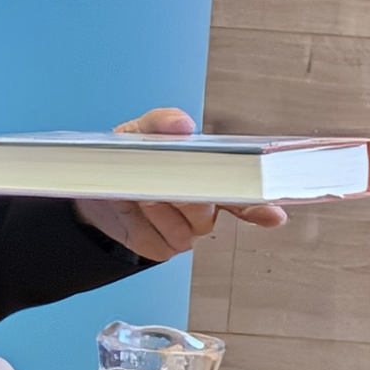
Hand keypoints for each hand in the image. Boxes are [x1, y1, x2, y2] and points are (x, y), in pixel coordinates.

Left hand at [75, 107, 287, 261]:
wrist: (96, 186)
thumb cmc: (127, 157)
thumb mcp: (138, 132)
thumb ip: (160, 124)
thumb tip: (181, 123)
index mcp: (210, 176)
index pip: (246, 196)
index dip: (260, 207)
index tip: (274, 215)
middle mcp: (204, 207)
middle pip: (208, 211)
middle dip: (185, 196)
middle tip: (162, 183)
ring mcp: (186, 230)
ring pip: (186, 230)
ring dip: (158, 209)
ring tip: (139, 192)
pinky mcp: (162, 247)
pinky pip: (161, 242)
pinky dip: (142, 224)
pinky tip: (134, 211)